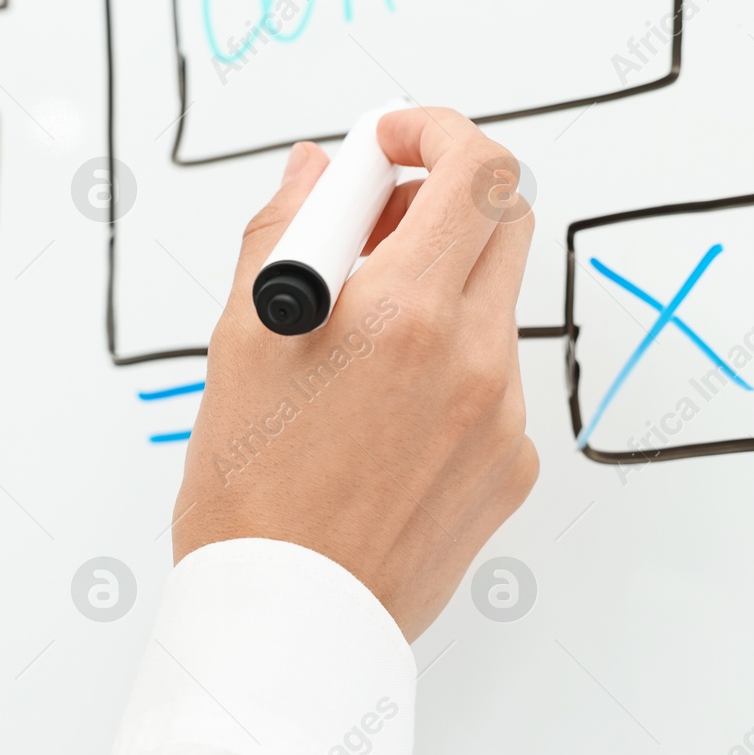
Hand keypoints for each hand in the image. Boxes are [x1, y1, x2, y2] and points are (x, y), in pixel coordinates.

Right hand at [171, 107, 538, 640]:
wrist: (289, 622)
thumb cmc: (251, 498)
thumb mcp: (241, 344)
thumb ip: (286, 231)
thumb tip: (316, 171)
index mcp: (403, 314)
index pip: (473, 169)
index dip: (434, 131)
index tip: (393, 142)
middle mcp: (473, 358)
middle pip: (505, 219)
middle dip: (443, 198)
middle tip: (374, 226)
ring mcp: (503, 416)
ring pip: (494, 302)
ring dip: (440, 287)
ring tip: (361, 338)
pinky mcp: (512, 466)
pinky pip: (496, 379)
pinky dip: (448, 363)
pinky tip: (384, 412)